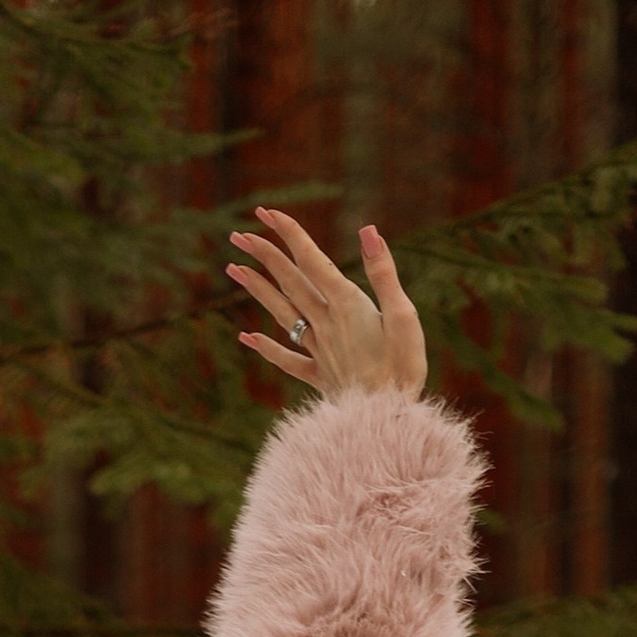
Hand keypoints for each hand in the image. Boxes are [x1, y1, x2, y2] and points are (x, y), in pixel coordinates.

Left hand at [226, 211, 426, 402]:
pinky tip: (246, 337)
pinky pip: (288, 359)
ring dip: (257, 290)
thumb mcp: (403, 316)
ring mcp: (319, 351)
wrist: (385, 423)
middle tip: (239, 233)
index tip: (267, 213)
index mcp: (346, 306)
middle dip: (265, 255)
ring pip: (282, 314)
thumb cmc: (403, 370)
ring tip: (233, 269)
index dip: (289, 234)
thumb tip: (368, 230)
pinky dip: (266, 347)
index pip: (311, 261)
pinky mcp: (320, 376)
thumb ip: (383, 274)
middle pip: (290, 283)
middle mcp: (326, 325)